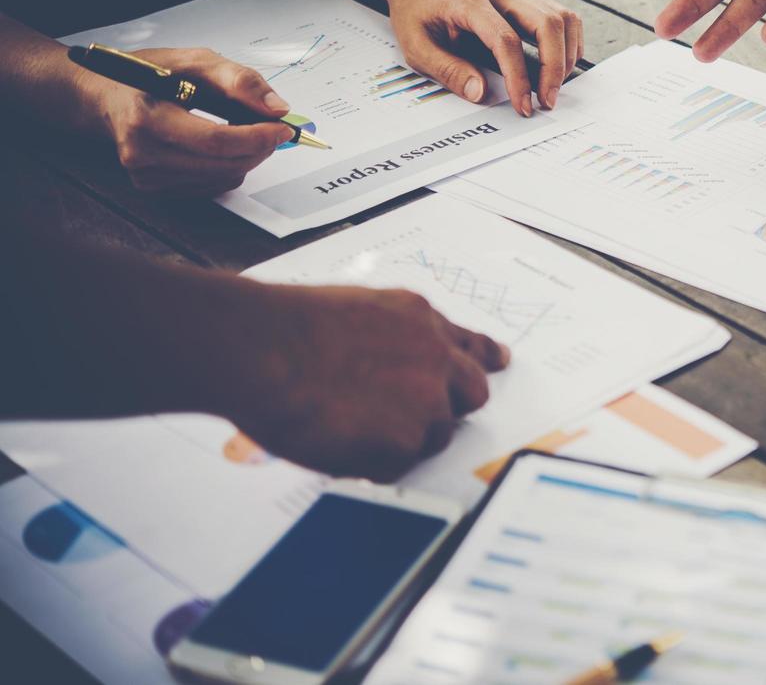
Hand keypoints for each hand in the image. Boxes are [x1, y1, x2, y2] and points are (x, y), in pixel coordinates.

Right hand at [81, 48, 295, 194]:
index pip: (215, 141)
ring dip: (247, 157)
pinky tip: (224, 146)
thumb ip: (238, 80)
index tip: (282, 127)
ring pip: (222, 178)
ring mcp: (146, 176)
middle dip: (259, 147)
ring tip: (245, 130)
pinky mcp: (155, 188)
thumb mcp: (194, 61)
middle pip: (222, 164)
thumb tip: (276, 107)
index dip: (256, 136)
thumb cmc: (151, 74)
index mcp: (146, 118)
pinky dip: (230, 166)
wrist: (111, 96)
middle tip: (274, 128)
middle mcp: (141, 153)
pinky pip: (212, 186)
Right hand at [222, 284, 509, 480]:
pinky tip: (336, 441)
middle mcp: (434, 356)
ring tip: (346, 422)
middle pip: (472, 393)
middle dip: (446, 406)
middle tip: (405, 415)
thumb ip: (392, 332)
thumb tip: (395, 356)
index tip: (497, 363)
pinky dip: (372, 462)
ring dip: (402, 438)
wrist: (260, 347)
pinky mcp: (405, 440)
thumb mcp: (357, 308)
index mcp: (419, 319)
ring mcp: (426, 399)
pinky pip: (400, 466)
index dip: (483, 358)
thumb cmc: (286, 328)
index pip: (470, 343)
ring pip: (434, 435)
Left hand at [386, 0, 582, 116]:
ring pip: (562, 18)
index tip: (523, 106)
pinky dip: (569, 44)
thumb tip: (481, 93)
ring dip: (567, 56)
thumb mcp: (417, 46)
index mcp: (468, 0)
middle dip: (554, 67)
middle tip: (548, 101)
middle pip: (546, 23)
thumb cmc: (418, 12)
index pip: (506, 39)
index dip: (519, 77)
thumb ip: (448, 70)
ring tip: (554, 87)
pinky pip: (563, 17)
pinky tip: (559, 66)